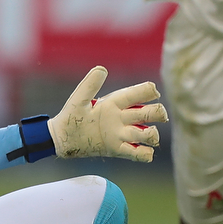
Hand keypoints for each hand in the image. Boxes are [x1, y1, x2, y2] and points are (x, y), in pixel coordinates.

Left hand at [48, 66, 166, 160]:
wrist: (63, 138)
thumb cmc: (71, 116)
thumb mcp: (79, 99)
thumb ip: (89, 85)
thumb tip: (101, 69)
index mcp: (116, 102)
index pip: (142, 92)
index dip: (151, 91)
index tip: (152, 93)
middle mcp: (123, 118)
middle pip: (153, 112)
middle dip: (159, 113)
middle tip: (156, 116)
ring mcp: (123, 135)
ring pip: (150, 134)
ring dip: (152, 135)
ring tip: (145, 135)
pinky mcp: (119, 150)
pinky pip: (141, 154)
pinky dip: (145, 154)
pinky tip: (138, 150)